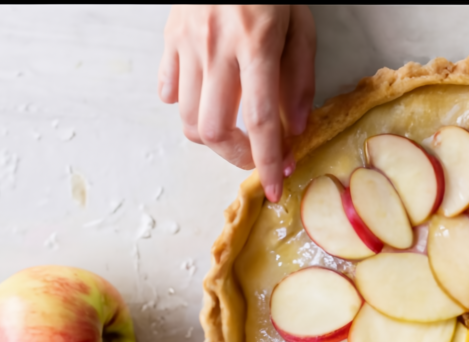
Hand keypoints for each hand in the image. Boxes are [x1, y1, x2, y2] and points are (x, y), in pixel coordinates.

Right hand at [159, 5, 316, 202]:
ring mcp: (186, 44)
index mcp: (256, 46)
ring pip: (185, 118)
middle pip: (213, 129)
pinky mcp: (168, 38)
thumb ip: (301, 79)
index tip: (274, 188)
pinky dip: (184, 107)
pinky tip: (206, 101)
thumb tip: (297, 128)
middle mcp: (216, 48)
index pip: (262, 120)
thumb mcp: (303, 26)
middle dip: (235, 156)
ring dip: (211, 138)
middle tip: (256, 157)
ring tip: (233, 132)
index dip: (268, 161)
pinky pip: (166, 90)